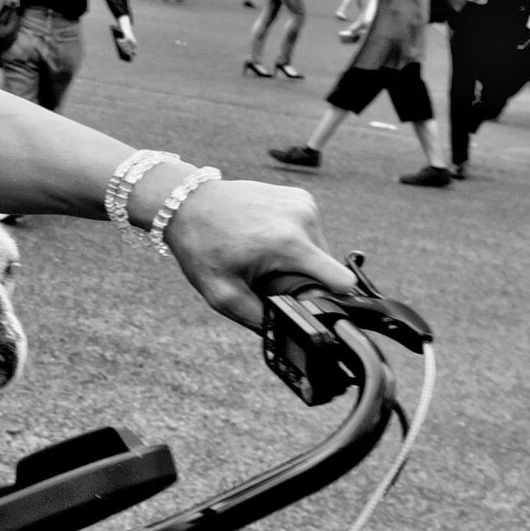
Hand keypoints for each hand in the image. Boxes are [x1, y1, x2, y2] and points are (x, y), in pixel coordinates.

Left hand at [160, 178, 355, 328]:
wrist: (187, 203)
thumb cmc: (201, 248)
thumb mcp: (222, 295)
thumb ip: (259, 318)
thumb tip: (288, 334)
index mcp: (290, 243)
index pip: (342, 281)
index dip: (333, 300)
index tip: (316, 306)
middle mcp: (303, 218)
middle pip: (327, 268)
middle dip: (304, 278)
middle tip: (269, 277)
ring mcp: (303, 203)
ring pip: (319, 249)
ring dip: (299, 259)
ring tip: (264, 255)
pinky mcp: (300, 196)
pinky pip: (310, 229)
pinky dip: (294, 239)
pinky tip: (265, 238)